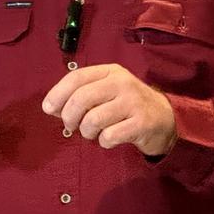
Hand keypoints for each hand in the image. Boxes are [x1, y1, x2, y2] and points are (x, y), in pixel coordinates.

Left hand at [42, 64, 175, 156]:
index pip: (77, 77)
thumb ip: (80, 96)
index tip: (48, 108)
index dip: (58, 93)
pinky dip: (104, 142)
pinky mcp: (141, 123)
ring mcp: (133, 102)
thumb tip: (50, 107)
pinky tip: (109, 139)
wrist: (165, 118)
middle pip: (82, 98)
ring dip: (86, 132)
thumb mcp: (106, 92)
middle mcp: (122, 83)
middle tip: (71, 126)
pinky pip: (109, 136)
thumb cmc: (127, 106)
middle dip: (69, 117)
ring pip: (93, 119)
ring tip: (93, 133)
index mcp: (110, 72)